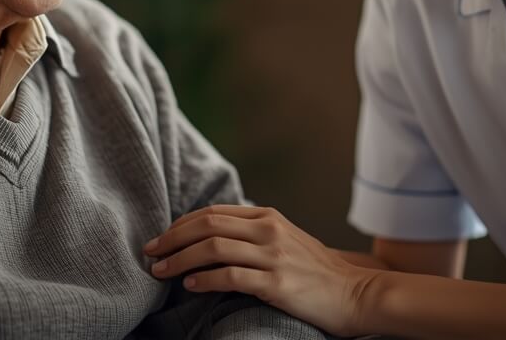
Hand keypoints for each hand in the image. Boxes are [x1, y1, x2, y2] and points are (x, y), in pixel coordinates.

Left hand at [145, 205, 376, 336]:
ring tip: (160, 271)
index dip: (180, 224)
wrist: (356, 294)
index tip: (160, 238)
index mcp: (268, 217)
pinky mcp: (277, 284)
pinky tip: (189, 286)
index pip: (213, 212)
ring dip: (179, 259)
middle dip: (172, 238)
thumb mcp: (285, 239)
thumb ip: (254, 233)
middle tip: (149, 252)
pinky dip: (204, 280)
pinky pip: (230, 277)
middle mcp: (269, 230)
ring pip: (213, 248)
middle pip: (207, 225)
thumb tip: (212, 235)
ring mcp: (274, 256)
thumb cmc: (317, 272)